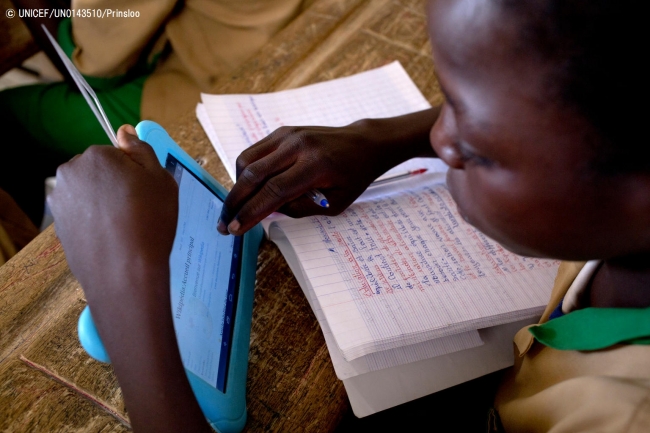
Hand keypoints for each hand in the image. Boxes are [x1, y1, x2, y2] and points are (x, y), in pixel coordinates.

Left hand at [49, 125, 178, 307]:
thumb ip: (141, 150)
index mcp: (96, 155)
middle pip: (99, 170)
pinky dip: (94, 219)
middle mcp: (71, 172)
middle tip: (137, 209)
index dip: (136, 172)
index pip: (118, 153)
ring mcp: (61, 199)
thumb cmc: (150, 221)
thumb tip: (124, 132)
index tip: (145, 192)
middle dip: (115, 183)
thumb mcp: (161, 179)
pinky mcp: (58, 224)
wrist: (125, 272)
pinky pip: (82, 212)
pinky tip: (111, 236)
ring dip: (104, 201)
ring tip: (124, 225)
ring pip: (89, 191)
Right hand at [218, 108, 439, 234]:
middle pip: (254, 175)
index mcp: (315, 165)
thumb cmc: (353, 178)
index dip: (251, 212)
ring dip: (237, 187)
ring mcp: (288, 135)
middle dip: (235, 203)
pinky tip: (247, 189)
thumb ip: (300, 209)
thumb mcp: (334, 204)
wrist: (363, 144)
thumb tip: (267, 210)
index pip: (274, 191)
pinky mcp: (282, 131)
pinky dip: (245, 173)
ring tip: (235, 209)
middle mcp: (298, 146)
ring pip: (247, 161)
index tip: (236, 229)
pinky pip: (254, 153)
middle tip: (223, 224)